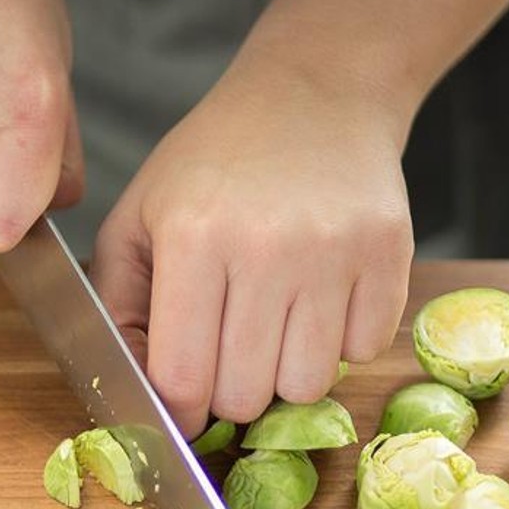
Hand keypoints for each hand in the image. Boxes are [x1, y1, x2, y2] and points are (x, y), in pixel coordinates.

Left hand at [91, 59, 414, 437]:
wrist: (314, 93)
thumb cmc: (214, 162)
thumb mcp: (138, 217)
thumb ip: (118, 305)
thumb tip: (132, 389)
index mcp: (192, 238)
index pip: (182, 378)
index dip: (178, 414)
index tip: (182, 410)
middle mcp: (266, 247)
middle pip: (245, 395)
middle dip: (230, 392)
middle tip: (228, 353)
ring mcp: (335, 252)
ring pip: (306, 387)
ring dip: (285, 372)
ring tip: (273, 323)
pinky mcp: (391, 253)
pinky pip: (364, 352)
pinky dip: (341, 343)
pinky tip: (320, 298)